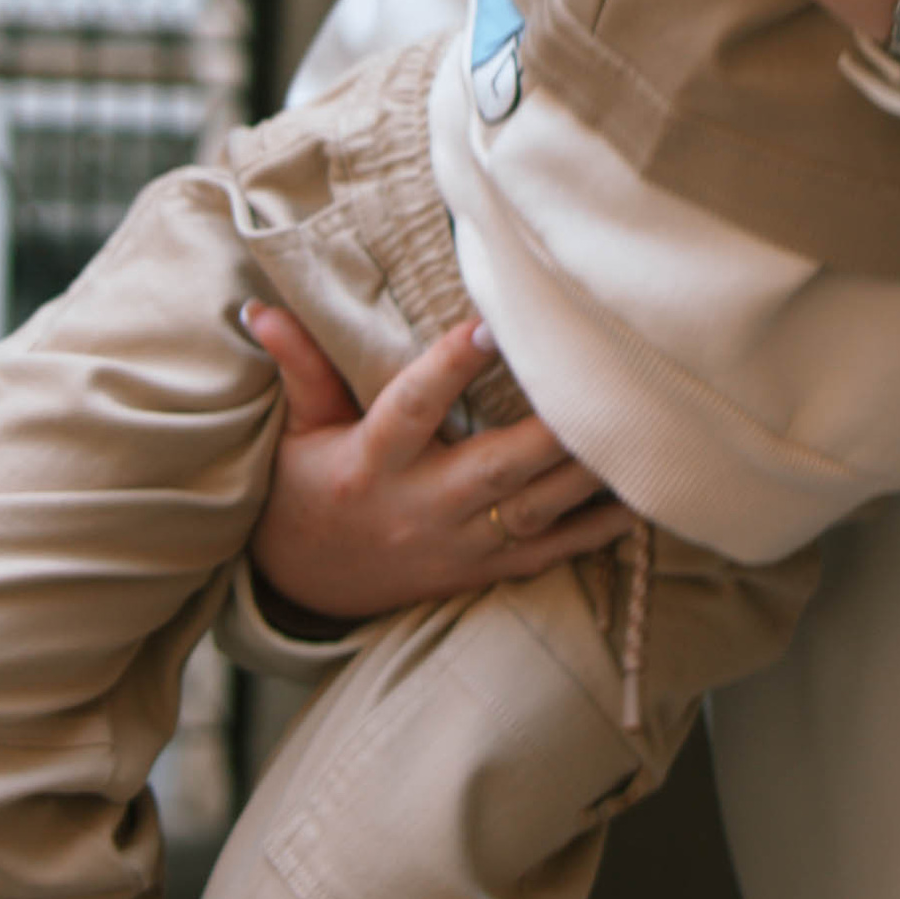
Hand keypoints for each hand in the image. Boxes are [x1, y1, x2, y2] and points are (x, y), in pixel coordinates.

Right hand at [244, 303, 631, 622]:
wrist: (304, 588)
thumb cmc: (304, 489)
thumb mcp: (296, 430)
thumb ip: (300, 368)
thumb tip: (261, 310)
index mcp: (370, 462)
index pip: (411, 407)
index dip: (448, 368)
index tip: (487, 323)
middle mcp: (419, 507)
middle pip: (496, 468)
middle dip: (552, 430)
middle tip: (601, 382)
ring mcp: (456, 546)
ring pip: (534, 511)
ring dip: (588, 475)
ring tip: (638, 431)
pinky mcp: (480, 573)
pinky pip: (547, 555)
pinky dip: (595, 531)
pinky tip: (638, 498)